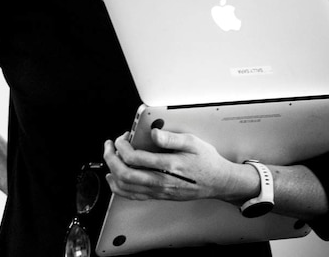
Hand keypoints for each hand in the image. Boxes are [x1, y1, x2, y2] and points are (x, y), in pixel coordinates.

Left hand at [103, 129, 241, 202]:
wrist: (219, 182)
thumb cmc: (206, 162)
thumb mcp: (193, 142)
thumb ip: (171, 138)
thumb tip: (154, 133)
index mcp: (169, 166)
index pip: (135, 158)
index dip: (122, 145)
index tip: (122, 137)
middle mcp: (162, 182)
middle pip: (125, 174)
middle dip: (110, 157)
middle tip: (109, 145)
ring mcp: (159, 191)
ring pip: (126, 188)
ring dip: (112, 171)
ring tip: (110, 157)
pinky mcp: (159, 196)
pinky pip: (133, 196)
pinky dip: (118, 187)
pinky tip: (115, 176)